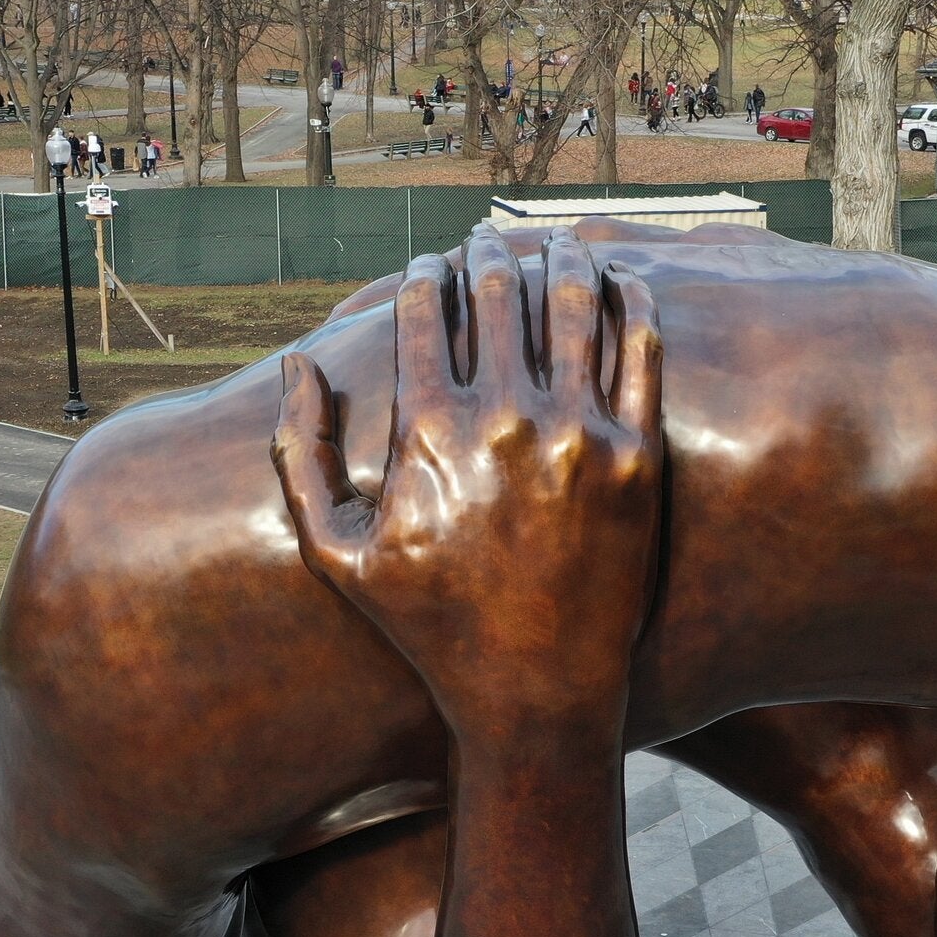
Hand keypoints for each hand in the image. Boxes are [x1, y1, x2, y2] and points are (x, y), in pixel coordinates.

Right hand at [274, 226, 663, 738]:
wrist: (536, 694)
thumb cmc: (432, 628)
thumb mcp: (336, 553)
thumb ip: (299, 455)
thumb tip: (294, 365)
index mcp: (427, 434)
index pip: (423, 311)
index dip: (423, 274)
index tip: (429, 265)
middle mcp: (502, 422)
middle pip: (497, 294)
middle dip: (489, 254)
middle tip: (492, 242)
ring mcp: (577, 437)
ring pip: (572, 306)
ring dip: (562, 259)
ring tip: (557, 244)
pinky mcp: (638, 460)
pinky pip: (641, 353)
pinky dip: (631, 303)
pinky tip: (625, 282)